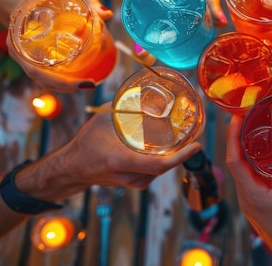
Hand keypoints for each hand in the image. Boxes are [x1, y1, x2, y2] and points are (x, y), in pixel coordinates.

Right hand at [6, 0, 113, 91]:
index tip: (85, 83)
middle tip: (91, 84)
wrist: (19, 2)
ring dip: (66, 86)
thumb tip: (108, 14)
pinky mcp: (35, 61)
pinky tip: (79, 78)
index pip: (36, 72)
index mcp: (18, 45)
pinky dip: (63, 79)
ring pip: (47, 82)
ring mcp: (28, 61)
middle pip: (44, 81)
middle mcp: (22, 57)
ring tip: (88, 84)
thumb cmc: (40, 0)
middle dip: (67, 87)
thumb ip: (86, 3)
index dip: (60, 82)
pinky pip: (48, 75)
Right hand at [29, 103, 201, 200]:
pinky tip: (173, 145)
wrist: (74, 169)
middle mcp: (132, 175)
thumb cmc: (87, 143)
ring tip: (188, 134)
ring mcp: (136, 182)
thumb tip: (146, 88)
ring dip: (177, 153)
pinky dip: (168, 158)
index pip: (159, 164)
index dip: (181, 156)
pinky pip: (158, 170)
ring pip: (164, 168)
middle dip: (184, 149)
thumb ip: (124, 104)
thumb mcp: (103, 120)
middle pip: (166, 165)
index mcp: (121, 160)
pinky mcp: (139, 183)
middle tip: (197, 129)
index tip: (197, 145)